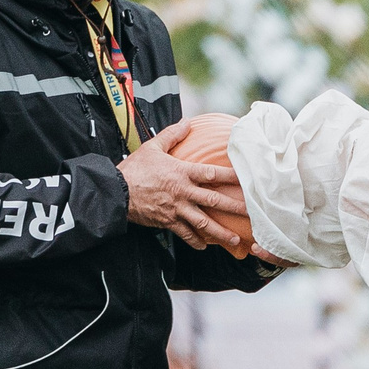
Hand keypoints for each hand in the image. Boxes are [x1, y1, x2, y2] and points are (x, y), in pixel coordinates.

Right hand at [118, 128, 246, 251]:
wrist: (116, 192)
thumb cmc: (134, 169)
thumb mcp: (153, 147)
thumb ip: (172, 135)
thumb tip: (187, 122)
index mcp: (182, 172)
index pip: (213, 173)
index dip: (232, 176)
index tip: (248, 180)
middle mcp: (184, 192)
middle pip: (215, 201)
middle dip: (235, 208)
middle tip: (252, 215)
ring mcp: (177, 209)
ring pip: (203, 223)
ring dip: (220, 233)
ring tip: (234, 240)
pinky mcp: (167, 222)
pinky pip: (185, 234)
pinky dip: (195, 241)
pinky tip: (204, 246)